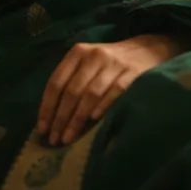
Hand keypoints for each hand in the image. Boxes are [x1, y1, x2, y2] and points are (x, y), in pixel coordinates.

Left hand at [38, 33, 180, 145]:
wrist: (147, 50)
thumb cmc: (110, 63)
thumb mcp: (87, 63)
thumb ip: (70, 82)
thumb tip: (50, 117)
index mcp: (78, 53)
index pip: (56, 82)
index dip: (47, 107)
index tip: (42, 129)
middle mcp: (94, 55)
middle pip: (72, 91)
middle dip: (61, 118)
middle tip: (54, 139)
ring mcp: (114, 64)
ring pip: (90, 94)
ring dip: (77, 119)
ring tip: (69, 138)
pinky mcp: (131, 73)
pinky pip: (114, 92)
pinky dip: (102, 107)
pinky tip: (93, 122)